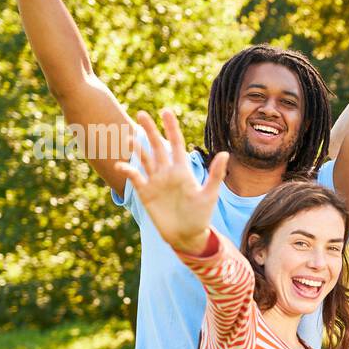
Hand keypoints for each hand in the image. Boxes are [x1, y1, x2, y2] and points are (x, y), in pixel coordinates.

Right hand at [113, 109, 227, 253]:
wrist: (187, 236)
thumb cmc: (201, 215)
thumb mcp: (209, 194)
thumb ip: (215, 174)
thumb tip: (225, 153)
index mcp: (182, 170)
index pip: (176, 144)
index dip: (171, 128)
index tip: (166, 111)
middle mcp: (167, 172)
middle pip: (157, 146)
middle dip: (150, 130)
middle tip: (142, 113)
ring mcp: (155, 182)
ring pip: (144, 159)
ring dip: (137, 148)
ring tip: (130, 136)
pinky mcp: (146, 193)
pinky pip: (135, 178)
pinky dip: (128, 170)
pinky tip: (122, 165)